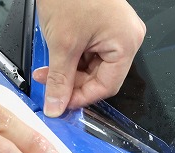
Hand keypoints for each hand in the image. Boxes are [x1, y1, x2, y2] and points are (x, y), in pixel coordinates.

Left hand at [32, 0, 145, 116]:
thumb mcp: (62, 44)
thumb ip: (60, 80)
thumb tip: (57, 106)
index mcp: (126, 43)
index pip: (107, 86)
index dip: (82, 97)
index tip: (62, 104)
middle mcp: (126, 37)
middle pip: (100, 76)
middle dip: (72, 82)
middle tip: (50, 85)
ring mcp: (115, 30)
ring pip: (92, 65)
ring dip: (68, 70)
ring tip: (48, 68)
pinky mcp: (102, 25)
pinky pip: (89, 51)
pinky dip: (71, 57)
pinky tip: (55, 56)